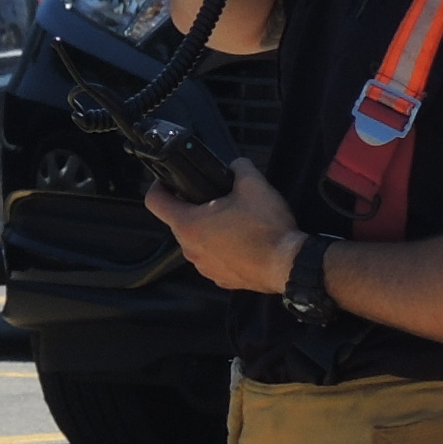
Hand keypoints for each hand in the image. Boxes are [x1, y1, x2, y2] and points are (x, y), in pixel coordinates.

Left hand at [146, 155, 301, 292]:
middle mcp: (190, 249)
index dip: (159, 186)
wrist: (287, 265)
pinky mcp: (219, 278)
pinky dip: (222, 248)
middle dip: (195, 208)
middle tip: (217, 198)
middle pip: (180, 222)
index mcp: (189, 225)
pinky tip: (243, 241)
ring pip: (197, 241)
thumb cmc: (267, 229)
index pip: (155, 202)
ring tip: (235, 220)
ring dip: (210, 229)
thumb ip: (239, 167)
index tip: (168, 181)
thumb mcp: (254, 185)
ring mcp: (203, 267)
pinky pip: (213, 258)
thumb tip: (235, 166)